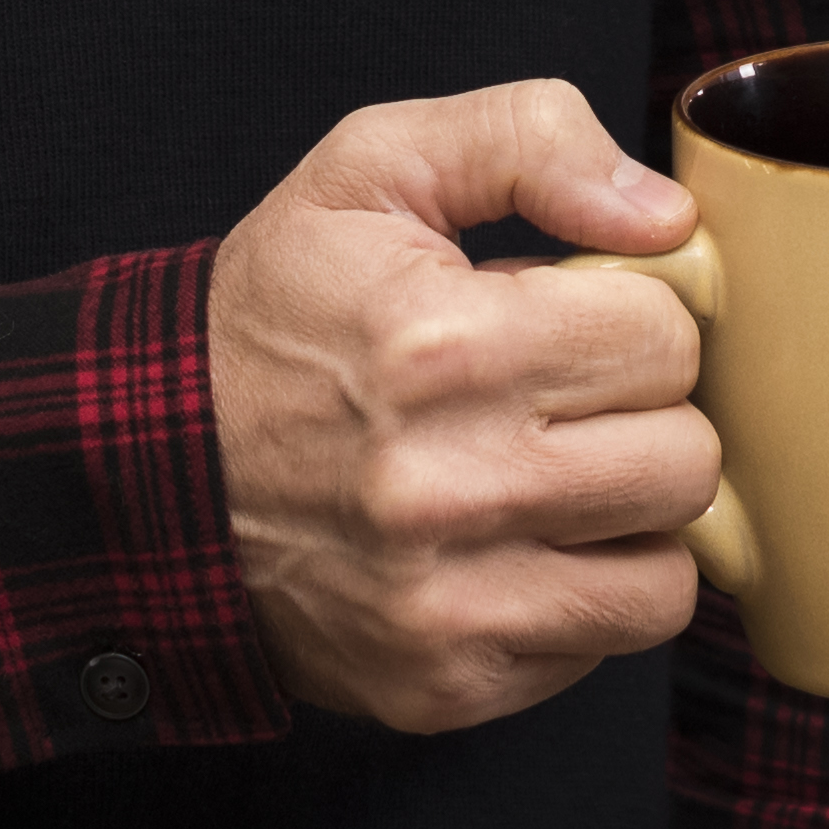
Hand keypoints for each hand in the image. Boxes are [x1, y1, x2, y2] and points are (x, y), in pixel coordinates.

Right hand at [203, 80, 721, 731]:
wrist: (143, 472)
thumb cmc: (277, 312)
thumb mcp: (374, 167)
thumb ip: (530, 140)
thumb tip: (667, 220)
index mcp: (442, 345)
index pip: (665, 338)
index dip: (635, 316)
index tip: (578, 318)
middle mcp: (445, 488)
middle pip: (685, 462)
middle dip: (646, 417)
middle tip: (572, 400)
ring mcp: (442, 606)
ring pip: (666, 579)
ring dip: (632, 523)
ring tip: (562, 477)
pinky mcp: (439, 688)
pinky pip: (602, 648)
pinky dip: (581, 597)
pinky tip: (515, 544)